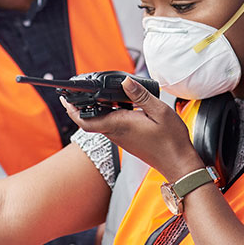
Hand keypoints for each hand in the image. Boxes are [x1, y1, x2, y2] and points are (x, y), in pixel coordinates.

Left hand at [63, 77, 202, 183]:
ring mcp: (120, 138)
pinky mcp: (126, 140)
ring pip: (100, 122)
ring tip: (97, 93)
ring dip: (95, 108)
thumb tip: (125, 82)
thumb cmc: (171, 141)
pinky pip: (110, 125)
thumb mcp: (159, 111)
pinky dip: (108, 113)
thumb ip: (140, 95)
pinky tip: (117, 104)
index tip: (65, 98)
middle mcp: (116, 133)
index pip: (86, 119)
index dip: (72, 110)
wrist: (178, 163)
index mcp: (120, 125)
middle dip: (80, 105)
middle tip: (76, 91)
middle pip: (89, 119)